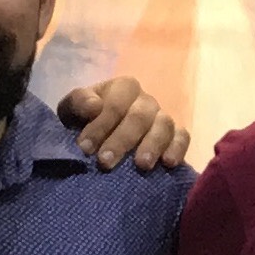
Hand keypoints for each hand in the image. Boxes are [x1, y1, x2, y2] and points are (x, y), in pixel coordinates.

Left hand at [54, 76, 188, 171]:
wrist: (99, 141)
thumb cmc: (84, 123)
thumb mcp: (72, 111)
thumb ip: (78, 103)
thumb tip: (94, 106)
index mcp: (122, 88)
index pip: (115, 103)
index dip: (100, 125)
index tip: (85, 148)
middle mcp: (145, 100)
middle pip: (139, 116)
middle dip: (122, 140)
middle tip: (105, 162)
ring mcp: (162, 117)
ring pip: (163, 125)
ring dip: (152, 145)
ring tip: (142, 165)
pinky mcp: (176, 135)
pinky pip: (183, 137)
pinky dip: (178, 148)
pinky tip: (169, 163)